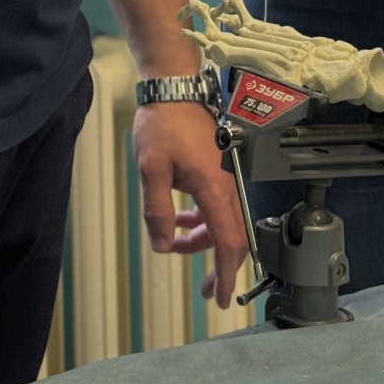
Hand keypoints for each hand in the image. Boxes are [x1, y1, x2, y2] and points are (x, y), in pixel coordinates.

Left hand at [131, 100, 247, 307]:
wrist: (174, 86)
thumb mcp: (151, 169)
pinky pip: (217, 204)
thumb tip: (164, 245)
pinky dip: (202, 218)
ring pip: (223, 221)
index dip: (225, 274)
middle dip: (218, 265)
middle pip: (231, 236)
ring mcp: (224, 175)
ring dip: (204, 239)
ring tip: (178, 244)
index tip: (220, 297)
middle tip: (205, 289)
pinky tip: (182, 217)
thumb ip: (158, 211)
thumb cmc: (164, 122)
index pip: (228, 243)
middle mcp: (226, 185)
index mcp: (215, 189)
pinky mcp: (217, 167)